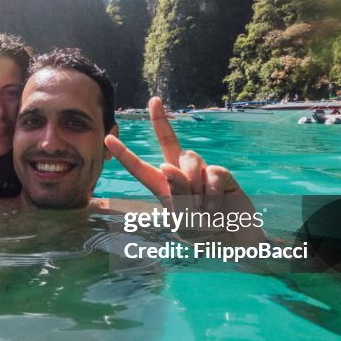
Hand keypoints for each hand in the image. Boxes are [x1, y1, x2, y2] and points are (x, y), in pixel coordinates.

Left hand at [104, 97, 261, 238]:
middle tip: (153, 101)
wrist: (233, 239)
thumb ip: (175, 194)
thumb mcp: (184, 220)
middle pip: (169, 141)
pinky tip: (214, 207)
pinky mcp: (220, 174)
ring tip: (202, 209)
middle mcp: (180, 174)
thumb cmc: (203, 231)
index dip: (124, 153)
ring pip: (189, 161)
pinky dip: (210, 194)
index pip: (140, 168)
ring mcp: (201, 171)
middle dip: (160, 119)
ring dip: (192, 186)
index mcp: (163, 187)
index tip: (108, 137)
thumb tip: (167, 165)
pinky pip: (211, 173)